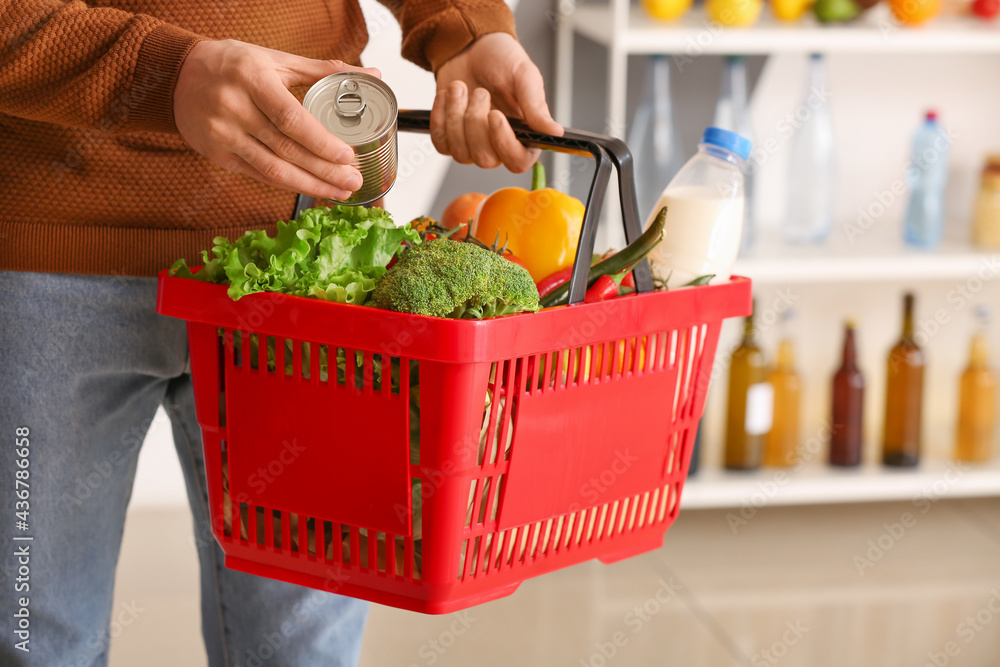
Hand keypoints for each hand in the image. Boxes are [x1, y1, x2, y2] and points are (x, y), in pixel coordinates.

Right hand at [174, 40, 380, 199]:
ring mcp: (223, 135)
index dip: (321, 142)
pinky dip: (288, 184)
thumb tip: (369, 75)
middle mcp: (234, 108)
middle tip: (354, 181)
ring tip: (340, 192)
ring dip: (311, 185)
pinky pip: (259, 175)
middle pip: (287, 149)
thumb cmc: (233, 65)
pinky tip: (311, 189)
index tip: (348, 155)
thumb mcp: (275, 60)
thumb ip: (323, 70)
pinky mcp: (217, 155)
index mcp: (252, 79)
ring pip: (273, 169)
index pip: (291, 118)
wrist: (177, 75)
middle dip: (325, 170)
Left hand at [431, 33, 562, 173]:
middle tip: (480, 92)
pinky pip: (441, 144)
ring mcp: (473, 144)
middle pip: (485, 158)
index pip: (518, 161)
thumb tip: (554, 133)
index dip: (504, 143)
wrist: (471, 47)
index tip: (495, 115)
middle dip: (475, 123)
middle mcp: (499, 144)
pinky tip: (446, 96)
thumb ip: (536, 106)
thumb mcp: (524, 76)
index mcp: (525, 134)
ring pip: (461, 153)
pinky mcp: (450, 138)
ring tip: (460, 88)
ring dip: (456, 116)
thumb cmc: (501, 60)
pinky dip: (439, 118)